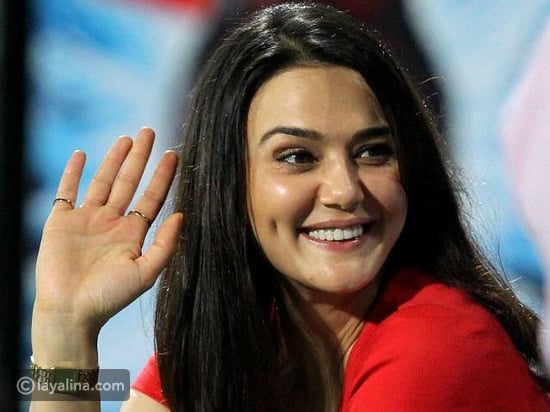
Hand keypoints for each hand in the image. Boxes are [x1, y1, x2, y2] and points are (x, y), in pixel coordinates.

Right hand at [33, 128, 181, 336]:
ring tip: (126, 138)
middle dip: (140, 157)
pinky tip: (82, 154)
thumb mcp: (146, 272)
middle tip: (150, 132)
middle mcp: (111, 222)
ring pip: (102, 181)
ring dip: (113, 159)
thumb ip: (165, 244)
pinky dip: (72, 172)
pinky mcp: (60, 221)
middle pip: (128, 182)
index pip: (151, 197)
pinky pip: (67, 191)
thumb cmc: (109, 298)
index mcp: (133, 233)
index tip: (173, 154)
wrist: (70, 313)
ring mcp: (86, 219)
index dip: (162, 176)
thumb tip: (182, 214)